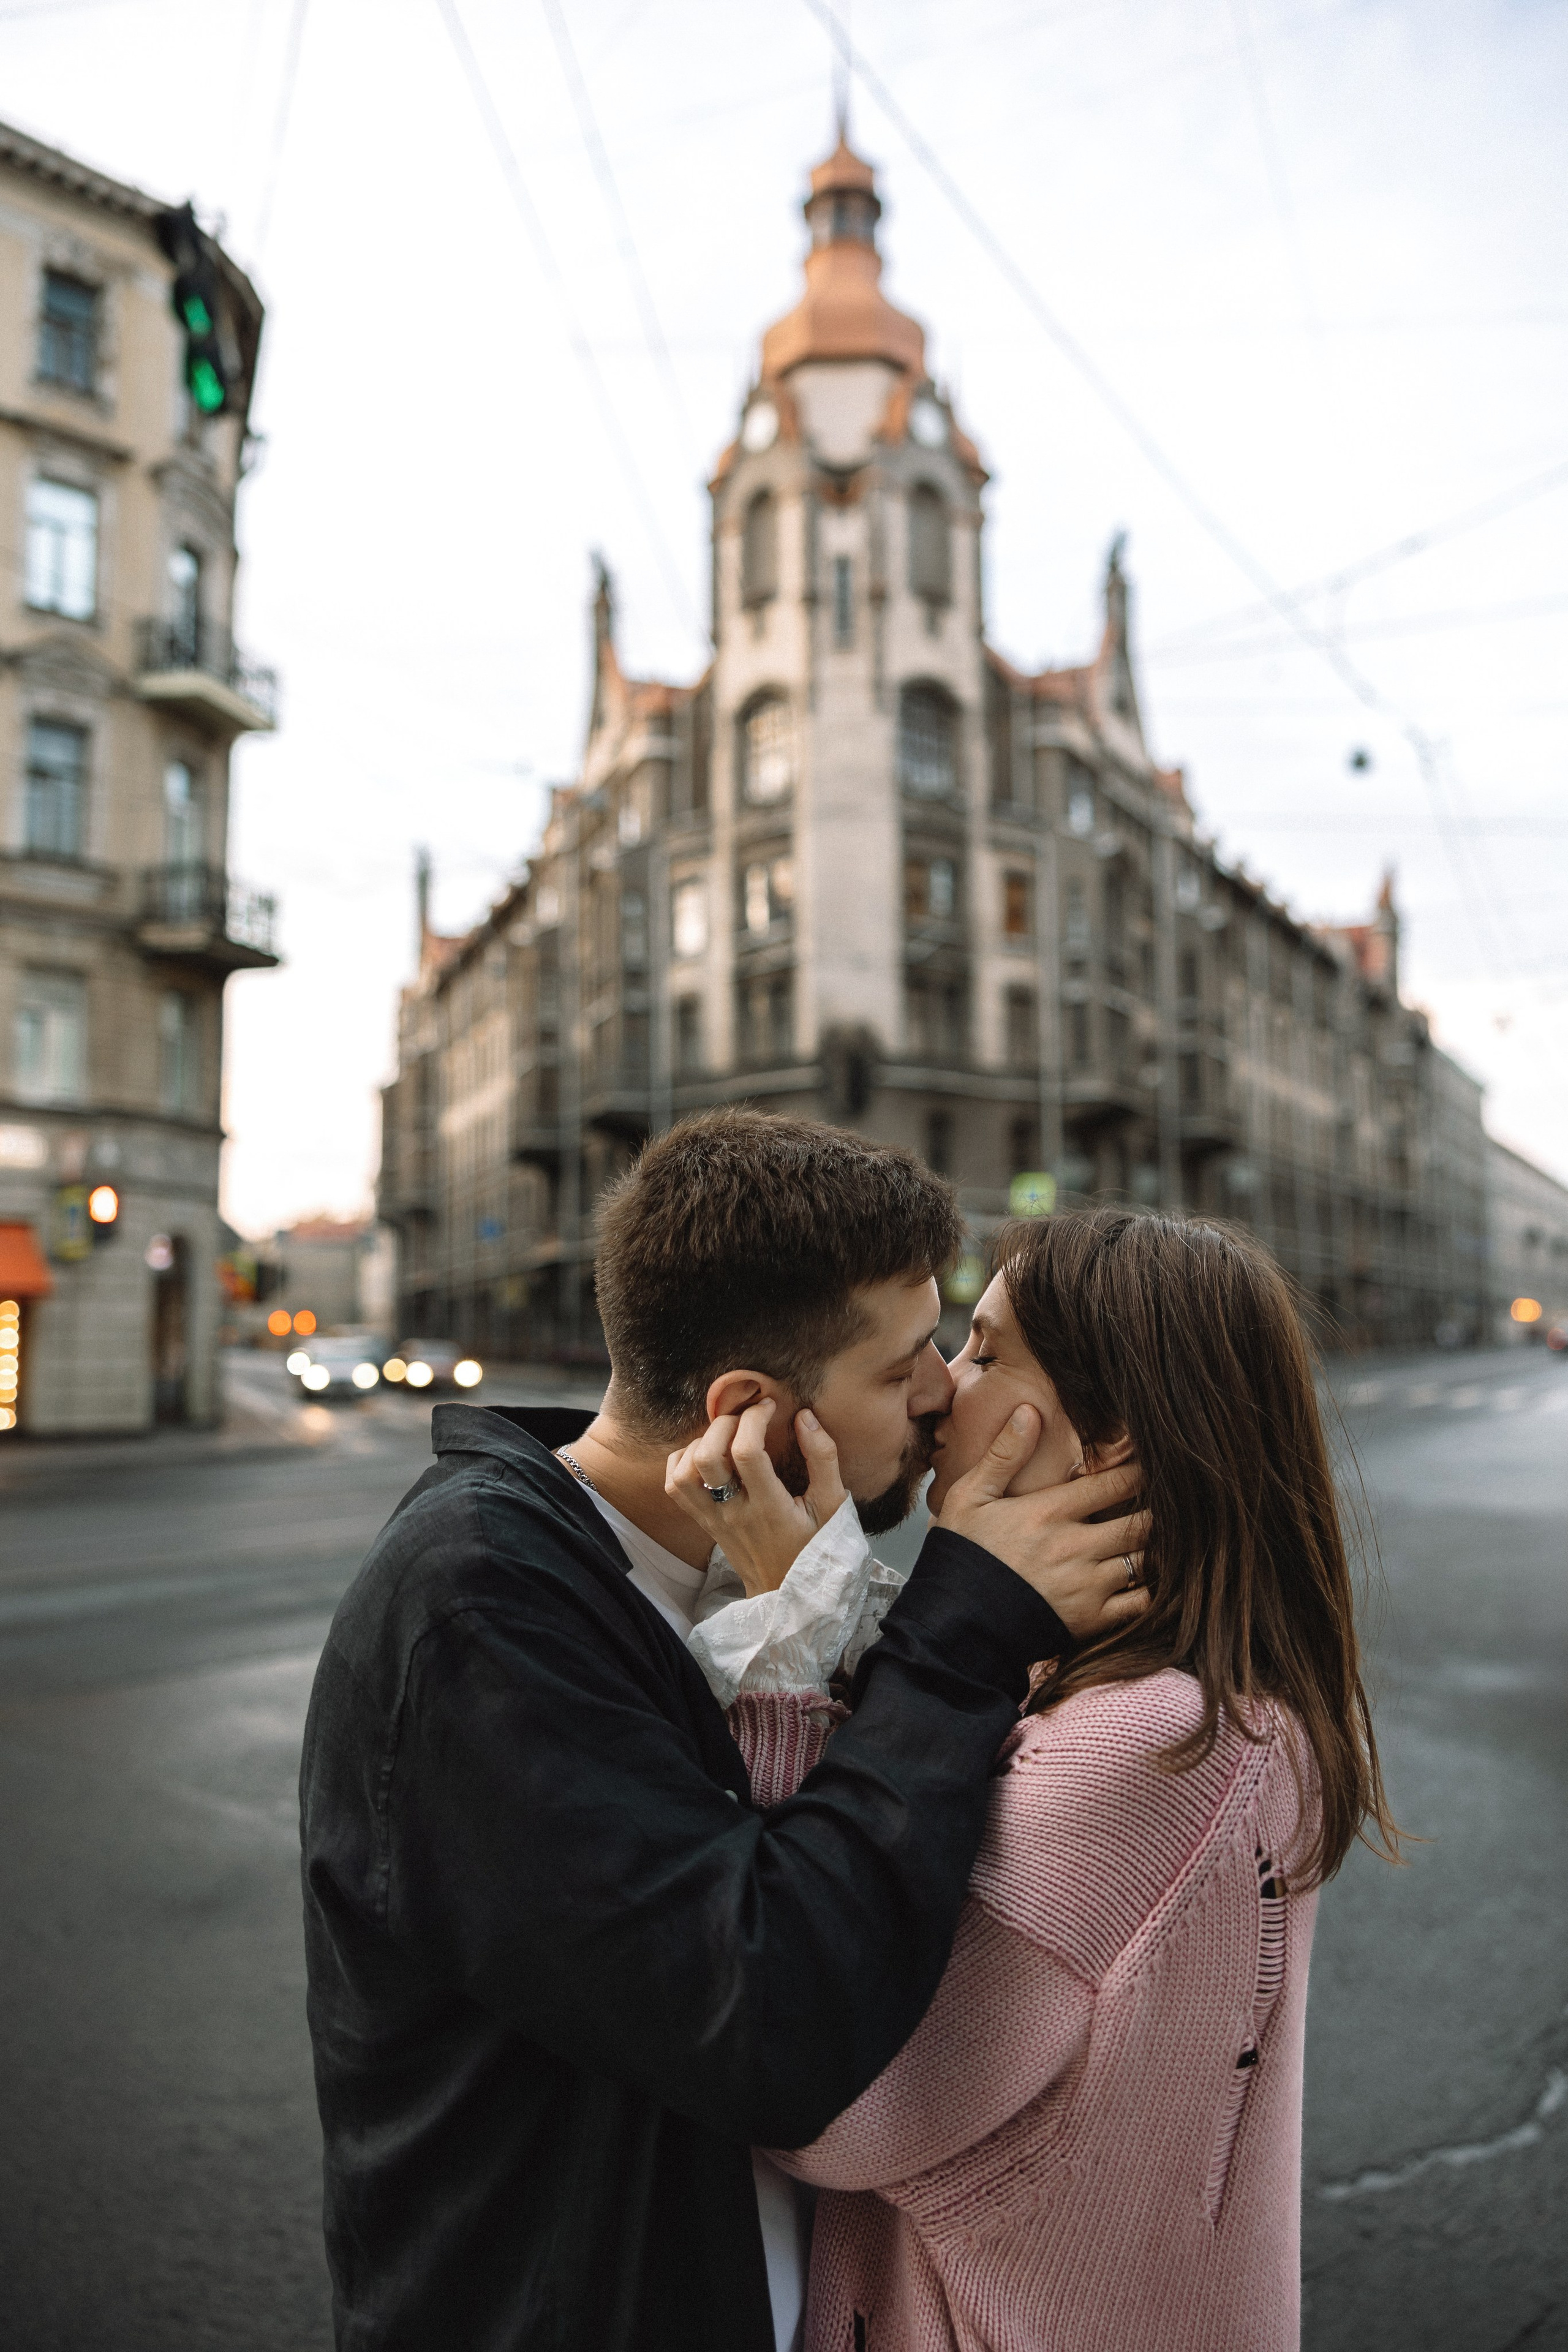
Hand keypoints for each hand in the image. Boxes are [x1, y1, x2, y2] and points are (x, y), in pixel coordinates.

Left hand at [666, 1401, 847, 1597]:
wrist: (786, 1591)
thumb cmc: (815, 1546)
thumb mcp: (832, 1506)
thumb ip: (823, 1458)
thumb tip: (804, 1416)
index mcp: (769, 1508)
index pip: (747, 1452)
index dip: (754, 1419)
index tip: (769, 1407)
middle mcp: (734, 1513)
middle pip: (707, 1457)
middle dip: (724, 1424)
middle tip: (745, 1417)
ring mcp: (713, 1519)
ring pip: (683, 1472)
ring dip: (700, 1443)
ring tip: (726, 1436)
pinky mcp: (703, 1523)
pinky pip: (674, 1487)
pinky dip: (682, 1461)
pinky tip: (706, 1455)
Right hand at [935, 1406, 1150, 1638]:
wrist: (955, 1623)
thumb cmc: (961, 1555)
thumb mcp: (970, 1496)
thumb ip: (1004, 1454)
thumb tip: (1030, 1411)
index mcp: (1048, 1512)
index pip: (1113, 1483)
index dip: (1138, 1472)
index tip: (1150, 1466)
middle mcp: (1075, 1546)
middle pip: (1140, 1522)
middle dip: (1155, 1510)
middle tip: (1163, 1504)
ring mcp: (1085, 1586)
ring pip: (1144, 1559)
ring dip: (1152, 1548)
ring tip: (1154, 1539)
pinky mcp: (1090, 1620)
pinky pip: (1139, 1602)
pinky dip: (1146, 1589)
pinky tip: (1139, 1579)